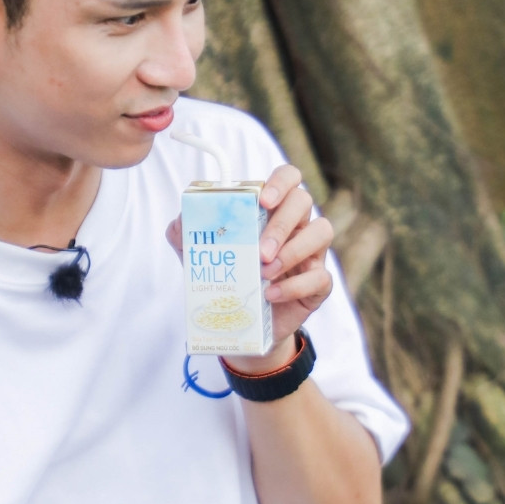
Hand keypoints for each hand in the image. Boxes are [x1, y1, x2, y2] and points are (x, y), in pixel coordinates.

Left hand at [166, 164, 333, 366]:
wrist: (241, 325)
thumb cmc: (227, 279)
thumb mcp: (199, 255)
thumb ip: (186, 234)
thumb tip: (183, 221)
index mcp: (271, 210)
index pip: (288, 178)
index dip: (280, 182)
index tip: (263, 200)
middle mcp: (295, 225)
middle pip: (303, 201)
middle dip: (281, 224)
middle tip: (260, 251)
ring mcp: (311, 253)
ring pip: (321, 232)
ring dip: (293, 251)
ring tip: (265, 272)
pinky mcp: (318, 284)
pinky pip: (320, 277)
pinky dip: (294, 286)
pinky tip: (270, 295)